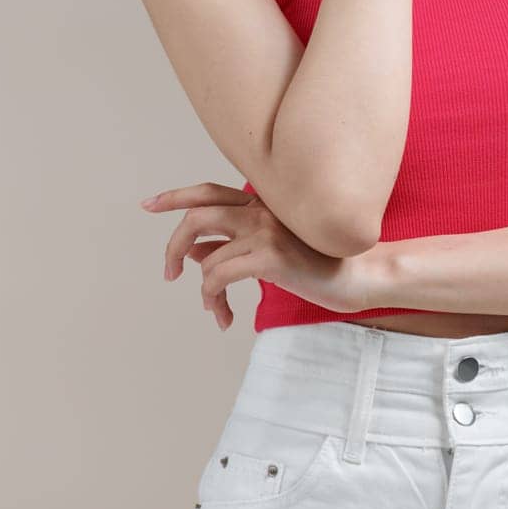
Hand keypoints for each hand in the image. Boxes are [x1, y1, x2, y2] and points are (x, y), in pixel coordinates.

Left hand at [140, 181, 375, 327]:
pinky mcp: (270, 256)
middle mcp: (260, 209)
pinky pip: (218, 277)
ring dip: (203, 292)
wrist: (360, 274)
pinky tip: (225, 316)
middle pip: (196, 217)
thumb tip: (193, 252)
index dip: (175, 197)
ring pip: (205, 258)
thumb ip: (234, 243)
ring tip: (215, 310)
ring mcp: (265, 230)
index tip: (148, 205)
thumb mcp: (271, 249)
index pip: (209, 192)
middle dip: (172, 246)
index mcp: (261, 203)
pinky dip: (213, 299)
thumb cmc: (318, 264)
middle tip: (168, 274)